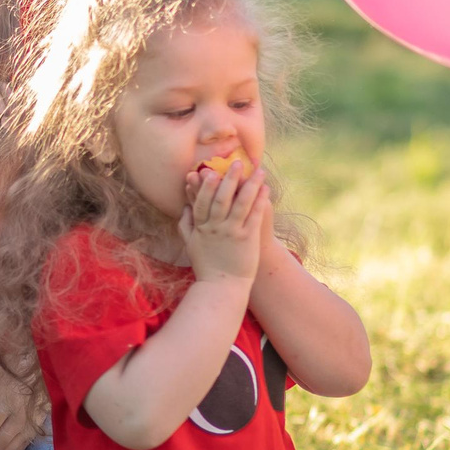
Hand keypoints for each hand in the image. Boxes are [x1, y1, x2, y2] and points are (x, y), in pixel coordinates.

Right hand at [180, 158, 266, 284]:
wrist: (222, 287)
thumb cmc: (207, 266)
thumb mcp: (190, 245)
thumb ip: (186, 225)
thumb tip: (184, 207)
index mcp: (201, 228)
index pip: (201, 202)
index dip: (205, 186)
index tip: (208, 171)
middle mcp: (215, 228)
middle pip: (221, 198)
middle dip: (229, 179)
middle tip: (237, 162)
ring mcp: (231, 232)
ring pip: (240, 204)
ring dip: (250, 185)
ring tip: (258, 170)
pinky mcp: (247, 239)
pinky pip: (254, 216)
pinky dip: (259, 201)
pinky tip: (265, 189)